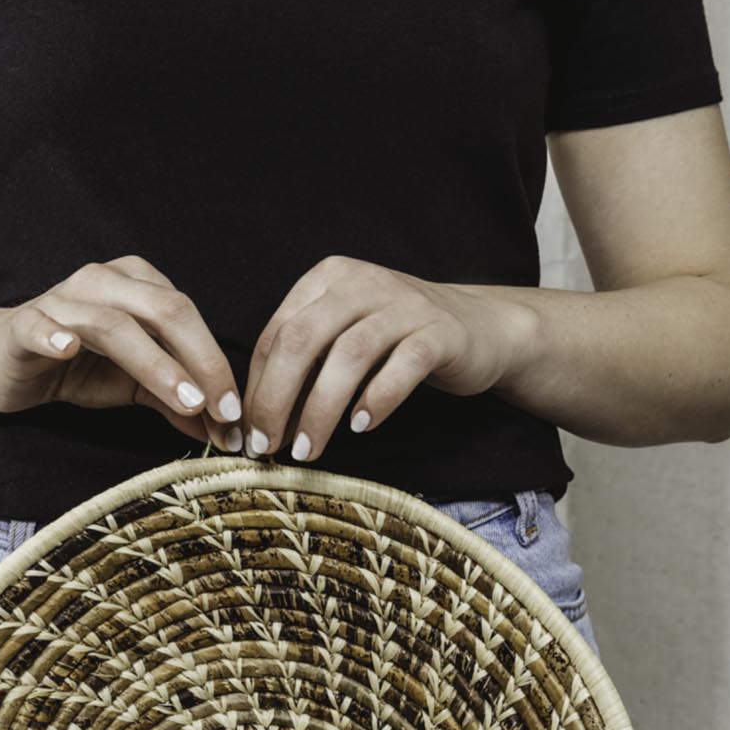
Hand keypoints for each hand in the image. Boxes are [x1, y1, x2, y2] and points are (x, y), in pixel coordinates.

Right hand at [0, 256, 244, 448]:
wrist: (2, 362)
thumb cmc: (74, 365)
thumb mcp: (134, 384)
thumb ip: (175, 399)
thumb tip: (221, 430)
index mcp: (138, 284)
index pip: (189, 318)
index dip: (217, 364)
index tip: (236, 413)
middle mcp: (105, 281)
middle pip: (165, 310)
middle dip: (200, 361)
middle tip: (221, 409)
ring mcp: (62, 300)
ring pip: (114, 323)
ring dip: (155, 363)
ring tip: (184, 399)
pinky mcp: (23, 325)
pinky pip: (40, 326)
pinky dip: (55, 335)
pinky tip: (69, 350)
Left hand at [240, 255, 538, 459]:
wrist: (479, 327)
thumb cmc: (396, 340)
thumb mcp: (343, 336)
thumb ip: (305, 363)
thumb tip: (258, 421)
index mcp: (328, 279)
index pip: (276, 334)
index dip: (257, 387)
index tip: (249, 434)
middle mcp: (363, 283)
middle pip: (301, 340)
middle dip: (276, 399)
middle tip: (268, 446)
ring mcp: (404, 305)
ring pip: (348, 356)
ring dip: (320, 410)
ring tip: (307, 449)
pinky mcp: (440, 333)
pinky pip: (403, 366)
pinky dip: (377, 399)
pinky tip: (361, 426)